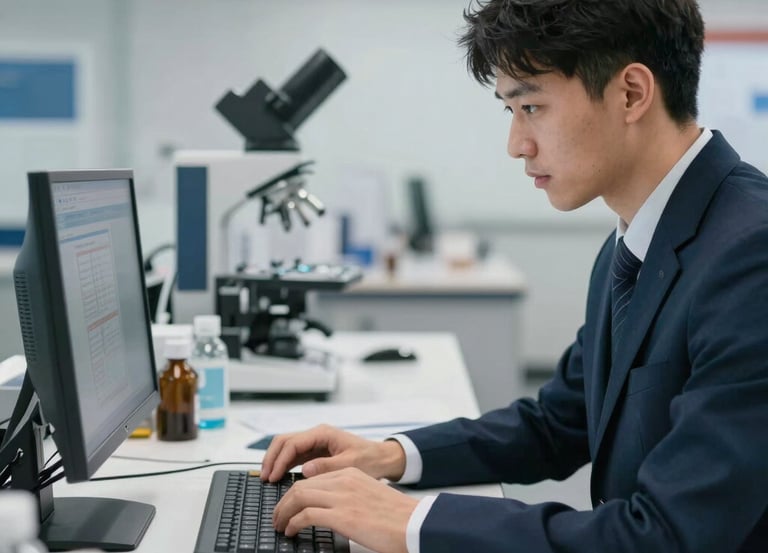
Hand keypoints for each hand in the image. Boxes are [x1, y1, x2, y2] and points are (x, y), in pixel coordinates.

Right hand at [260, 424, 405, 482]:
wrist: (381, 458)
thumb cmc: (369, 459)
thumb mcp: (350, 464)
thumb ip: (327, 466)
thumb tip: (305, 470)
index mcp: (323, 433)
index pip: (293, 443)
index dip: (280, 460)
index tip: (273, 476)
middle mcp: (316, 435)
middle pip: (284, 441)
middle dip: (272, 458)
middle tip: (265, 478)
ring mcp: (314, 443)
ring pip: (286, 447)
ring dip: (275, 461)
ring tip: (267, 479)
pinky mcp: (315, 452)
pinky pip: (293, 456)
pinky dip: (284, 465)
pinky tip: (278, 477)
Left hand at [273, 467, 417, 552]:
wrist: (415, 524)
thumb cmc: (396, 517)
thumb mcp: (368, 497)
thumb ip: (348, 496)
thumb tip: (330, 510)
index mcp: (351, 474)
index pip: (313, 478)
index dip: (295, 493)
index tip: (288, 505)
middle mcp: (344, 481)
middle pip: (301, 486)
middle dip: (283, 502)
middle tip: (277, 517)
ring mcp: (342, 497)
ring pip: (298, 497)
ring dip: (283, 512)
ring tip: (280, 525)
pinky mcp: (342, 515)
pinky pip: (306, 515)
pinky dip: (293, 522)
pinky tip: (291, 531)